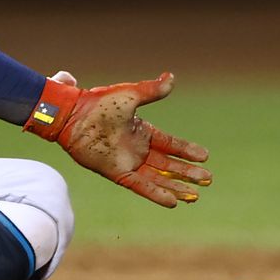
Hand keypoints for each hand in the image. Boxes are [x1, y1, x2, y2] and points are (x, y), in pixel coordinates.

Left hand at [25, 71, 211, 207]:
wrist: (72, 114)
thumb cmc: (97, 102)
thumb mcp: (130, 95)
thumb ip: (152, 90)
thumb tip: (171, 77)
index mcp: (141, 130)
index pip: (170, 143)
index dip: (187, 150)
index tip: (206, 156)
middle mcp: (135, 148)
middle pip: (167, 164)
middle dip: (187, 172)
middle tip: (208, 179)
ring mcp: (126, 161)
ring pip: (157, 177)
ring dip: (176, 185)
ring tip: (196, 194)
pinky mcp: (116, 171)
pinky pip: (140, 186)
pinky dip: (156, 193)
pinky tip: (173, 202)